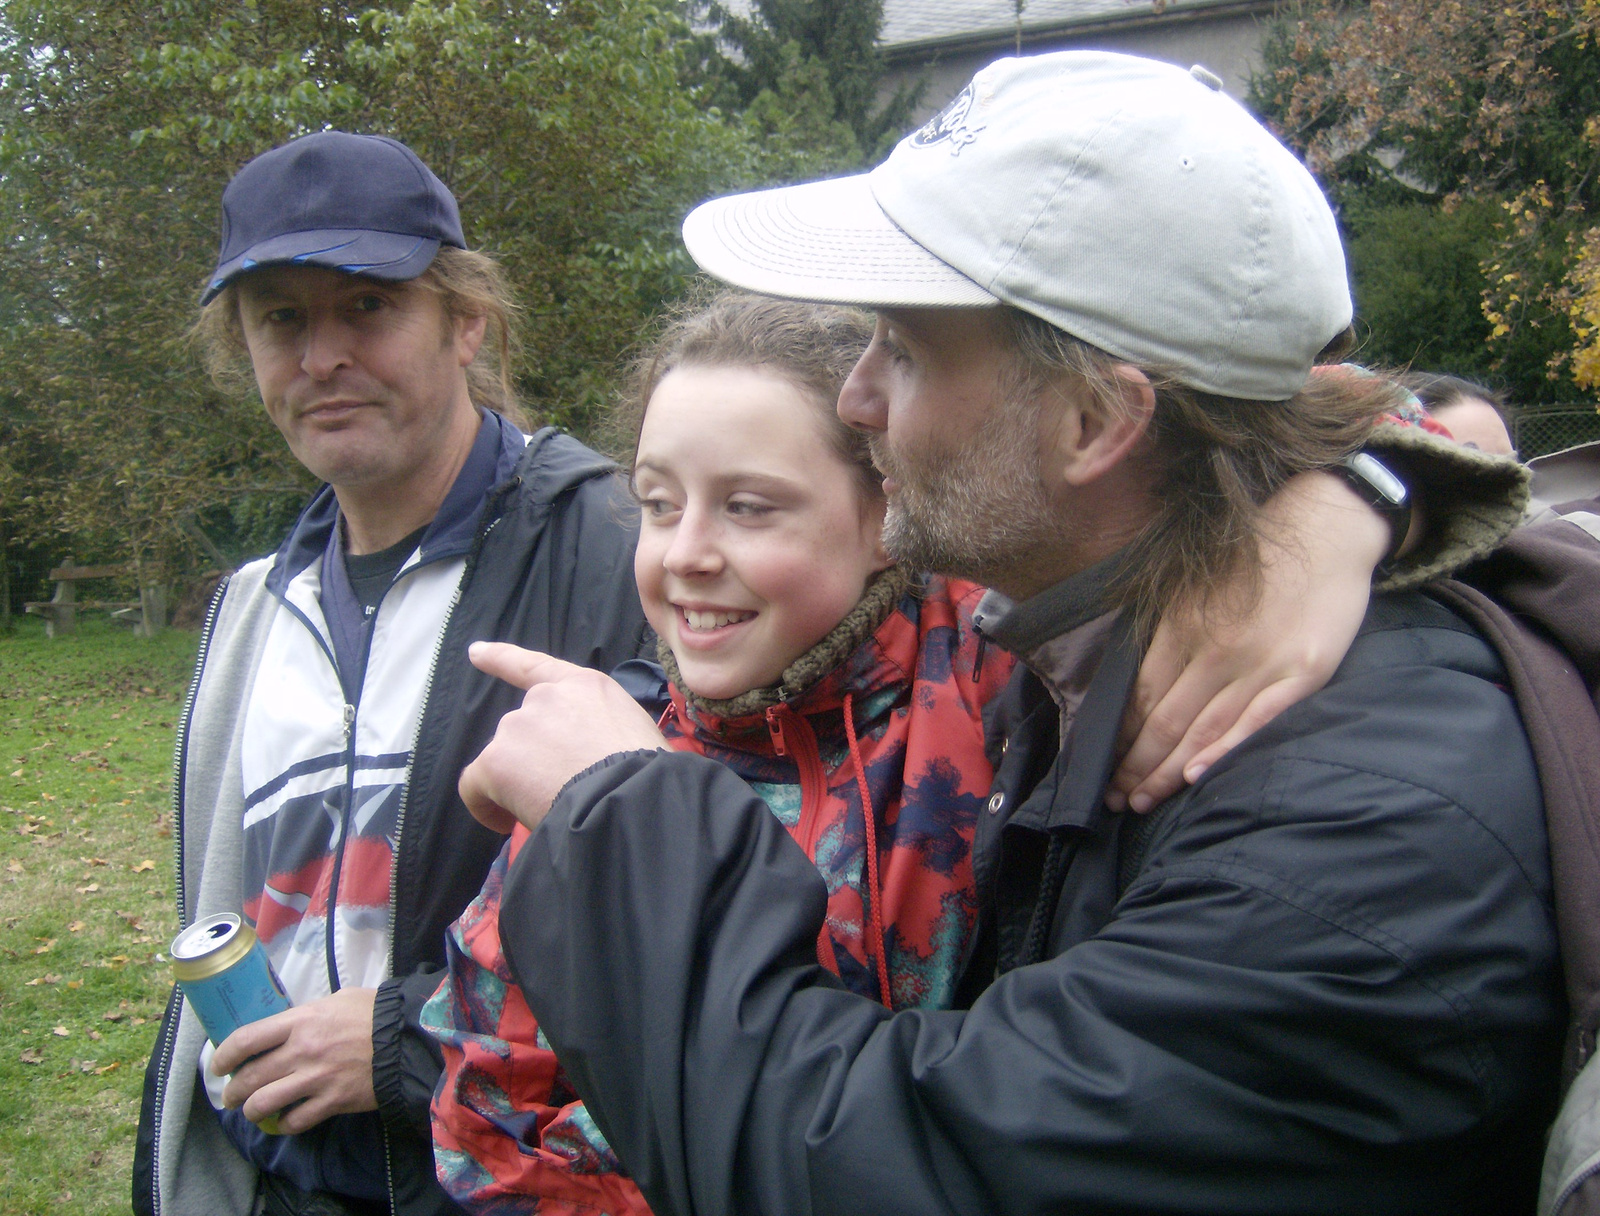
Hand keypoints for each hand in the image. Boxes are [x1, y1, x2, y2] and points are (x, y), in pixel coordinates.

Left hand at [212, 986, 377, 1132]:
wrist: (407, 1039)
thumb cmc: (373, 1014)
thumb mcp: (338, 1000)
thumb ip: (308, 1014)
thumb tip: (291, 1025)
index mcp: (301, 1021)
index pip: (246, 1040)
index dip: (224, 1055)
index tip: (218, 1065)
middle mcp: (302, 1051)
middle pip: (249, 1077)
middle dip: (232, 1091)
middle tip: (231, 1095)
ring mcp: (316, 1079)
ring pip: (264, 1104)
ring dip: (251, 1110)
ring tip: (251, 1110)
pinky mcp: (332, 1101)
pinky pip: (295, 1121)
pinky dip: (285, 1124)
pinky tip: (285, 1120)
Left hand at [459, 642, 667, 833]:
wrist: (629, 797)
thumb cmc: (647, 773)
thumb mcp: (634, 732)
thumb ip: (601, 730)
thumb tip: (592, 757)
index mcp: (585, 686)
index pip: (535, 666)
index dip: (501, 658)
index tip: (476, 653)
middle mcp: (545, 698)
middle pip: (524, 729)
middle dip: (534, 759)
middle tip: (560, 789)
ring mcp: (518, 726)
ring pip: (505, 759)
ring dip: (519, 781)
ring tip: (549, 807)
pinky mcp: (495, 760)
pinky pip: (474, 786)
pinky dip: (485, 806)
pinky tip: (505, 824)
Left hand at [1109, 469, 1387, 811]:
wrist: (1327, 525)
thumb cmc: (1257, 555)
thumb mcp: (1196, 584)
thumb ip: (1167, 632)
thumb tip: (1135, 685)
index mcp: (1183, 623)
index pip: (1141, 695)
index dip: (1119, 737)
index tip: (1102, 767)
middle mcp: (1215, 646)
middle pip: (1164, 720)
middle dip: (1135, 766)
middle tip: (1114, 800)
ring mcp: (1260, 662)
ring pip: (1202, 729)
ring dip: (1167, 771)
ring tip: (1143, 801)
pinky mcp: (1302, 673)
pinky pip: (1256, 721)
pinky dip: (1223, 751)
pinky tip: (1197, 777)